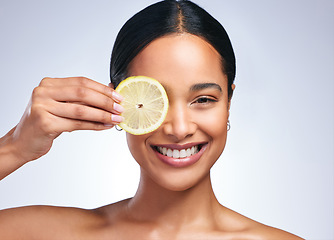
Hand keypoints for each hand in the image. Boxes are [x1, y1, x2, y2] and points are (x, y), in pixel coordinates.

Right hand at [8, 77, 123, 163]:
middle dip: (105, 101)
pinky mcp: (44, 123)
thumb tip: (111, 89)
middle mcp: (43, 92)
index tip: (118, 97)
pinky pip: (76, 124)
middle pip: (82, 93)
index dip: (103, 89)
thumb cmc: (47, 122)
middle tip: (120, 109)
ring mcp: (42, 107)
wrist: (23, 142)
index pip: (81, 82)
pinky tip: (105, 127)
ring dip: (103, 115)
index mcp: (49, 84)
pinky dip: (94, 126)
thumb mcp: (63, 106)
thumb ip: (82, 98)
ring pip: (81, 110)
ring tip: (116, 119)